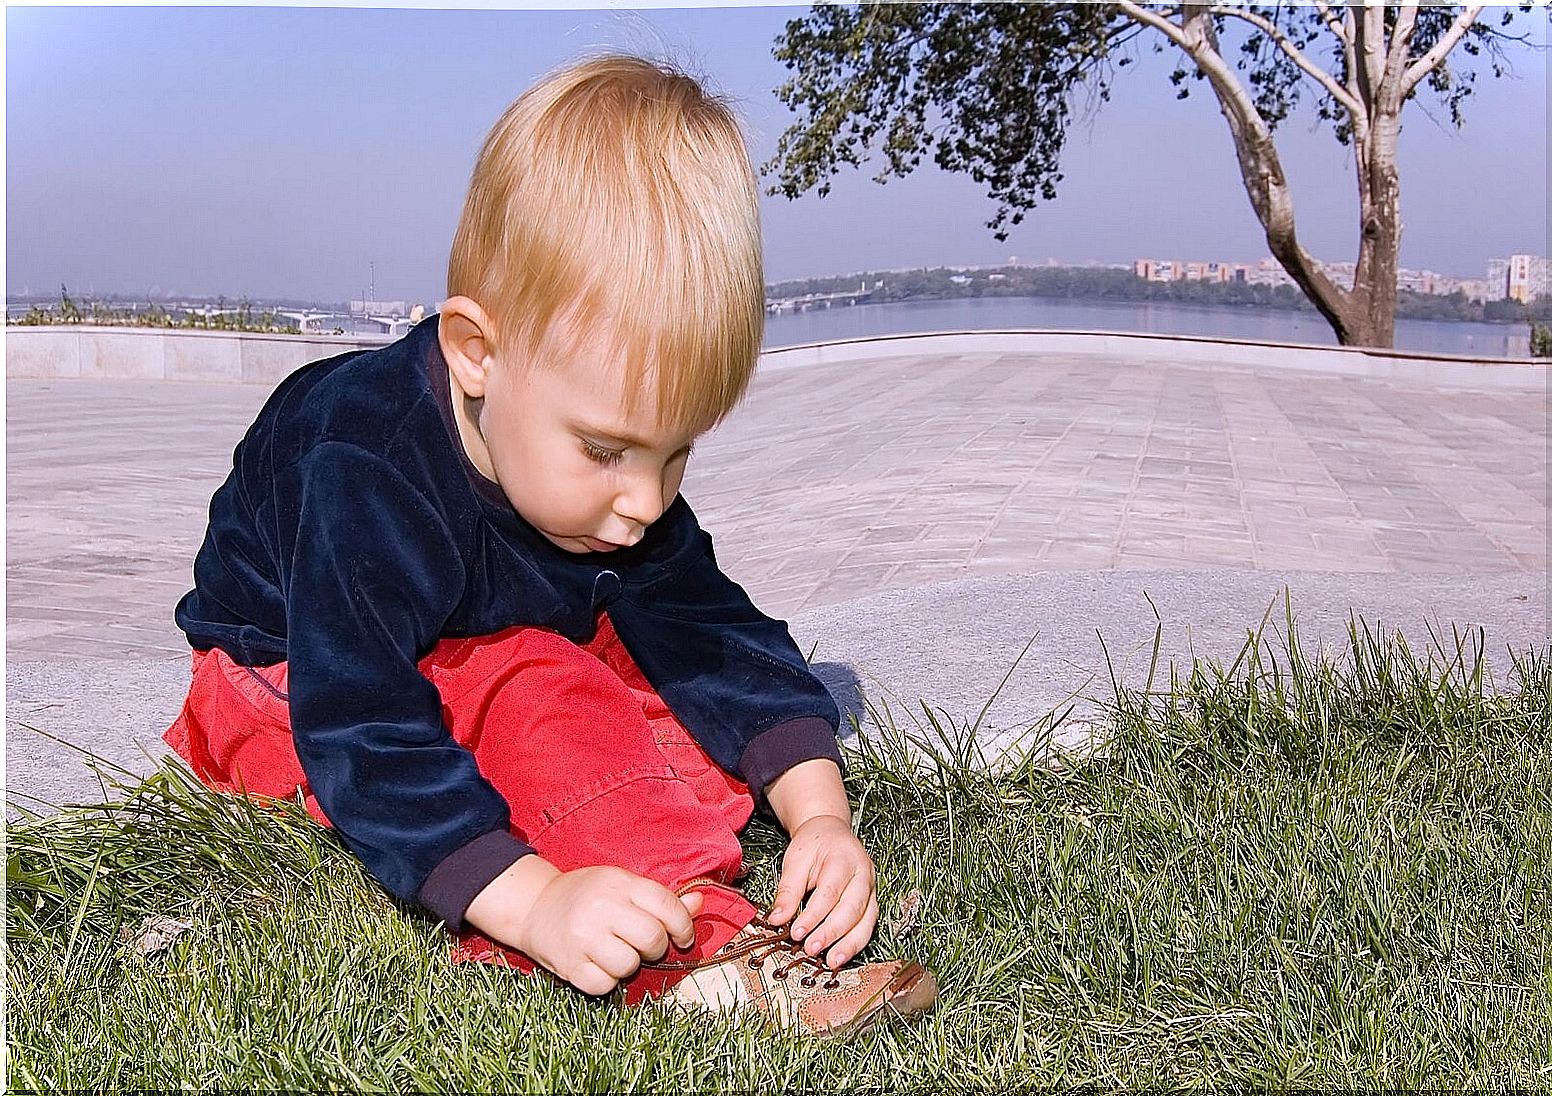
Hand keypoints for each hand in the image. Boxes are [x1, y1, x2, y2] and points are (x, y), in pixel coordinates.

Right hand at [466, 860, 702, 995]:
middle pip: (652, 938)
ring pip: (629, 965)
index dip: (683, 925)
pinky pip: (604, 985)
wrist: (533, 906)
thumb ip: (659, 898)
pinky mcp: (568, 964)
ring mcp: (582, 937)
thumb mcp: (622, 885)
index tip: (683, 936)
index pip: (666, 905)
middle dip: (656, 947)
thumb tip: (699, 904)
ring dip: (629, 964)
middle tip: (644, 946)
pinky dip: (607, 980)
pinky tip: (598, 964)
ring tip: (616, 952)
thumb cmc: (586, 895)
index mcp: (619, 883)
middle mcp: (601, 908)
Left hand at [766, 814, 878, 968]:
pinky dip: (855, 943)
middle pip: (852, 907)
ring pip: (866, 920)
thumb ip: (788, 890)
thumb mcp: (795, 860)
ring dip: (849, 944)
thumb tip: (777, 919)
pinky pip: (868, 925)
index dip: (813, 915)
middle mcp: (864, 873)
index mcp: (844, 857)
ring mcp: (872, 888)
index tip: (796, 932)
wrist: (830, 832)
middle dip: (831, 932)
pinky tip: (840, 956)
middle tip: (811, 949)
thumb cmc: (814, 845)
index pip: (830, 891)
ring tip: (831, 962)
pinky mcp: (872, 901)